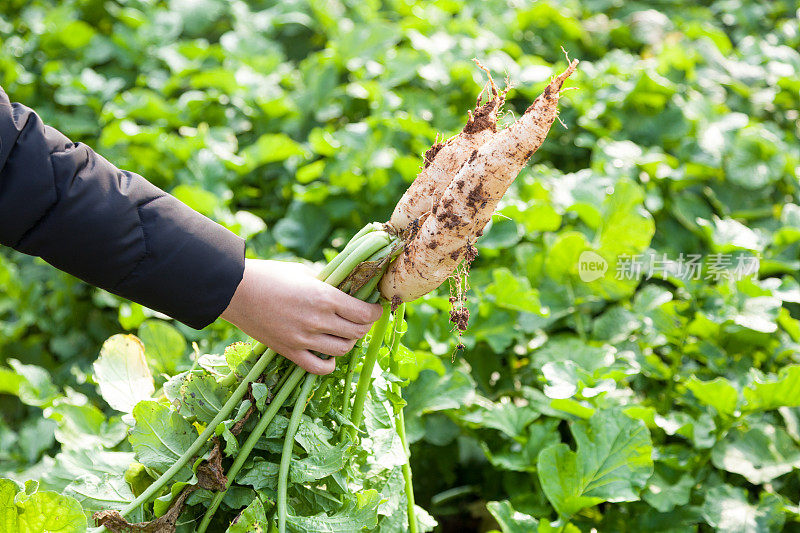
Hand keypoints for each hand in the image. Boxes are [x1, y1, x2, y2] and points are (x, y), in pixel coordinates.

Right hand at [220, 259, 383, 374]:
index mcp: (324, 297)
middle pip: (357, 332)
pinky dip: (330, 363)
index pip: (364, 313)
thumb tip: (348, 289)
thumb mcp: (305, 272)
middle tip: (361, 318)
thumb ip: (328, 284)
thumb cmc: (270, 275)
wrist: (235, 290)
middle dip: (364, 325)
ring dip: (349, 341)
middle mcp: (318, 321)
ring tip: (345, 332)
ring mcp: (304, 340)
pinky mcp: (290, 352)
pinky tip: (330, 353)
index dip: (375, 311)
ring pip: (343, 349)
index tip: (375, 307)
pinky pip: (319, 368)